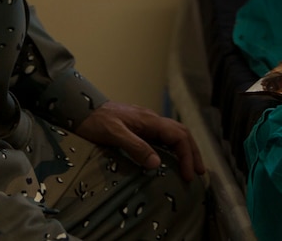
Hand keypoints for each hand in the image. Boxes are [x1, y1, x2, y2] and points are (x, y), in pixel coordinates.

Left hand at [75, 100, 205, 181]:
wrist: (81, 108)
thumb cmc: (96, 121)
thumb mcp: (114, 134)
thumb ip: (136, 147)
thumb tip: (156, 163)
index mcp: (150, 120)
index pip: (179, 136)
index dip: (187, 155)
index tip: (189, 174)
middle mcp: (152, 120)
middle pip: (182, 134)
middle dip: (193, 153)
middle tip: (200, 173)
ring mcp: (147, 123)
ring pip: (174, 135)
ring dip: (186, 150)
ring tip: (191, 168)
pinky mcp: (140, 128)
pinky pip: (164, 138)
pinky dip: (174, 149)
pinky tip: (171, 160)